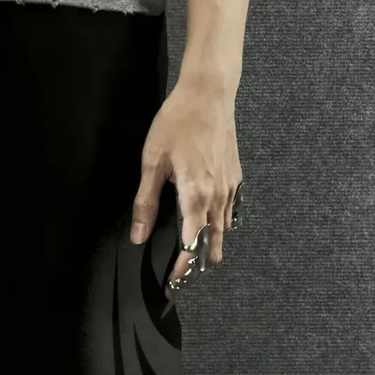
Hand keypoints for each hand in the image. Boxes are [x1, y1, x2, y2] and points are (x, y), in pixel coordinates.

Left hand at [129, 75, 242, 286]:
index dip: (183, 266)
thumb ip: (146, 202)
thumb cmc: (178, 123)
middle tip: (186, 278)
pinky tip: (215, 227)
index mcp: (196, 196)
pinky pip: (232, 210)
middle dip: (199, 262)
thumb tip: (138, 236)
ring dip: (212, 245)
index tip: (173, 281)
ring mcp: (230, 186)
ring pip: (224, 227)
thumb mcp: (152, 162)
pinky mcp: (235, 175)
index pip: (192, 243)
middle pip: (212, 241)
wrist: (209, 93)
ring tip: (200, 260)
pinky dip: (222, 224)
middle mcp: (218, 196)